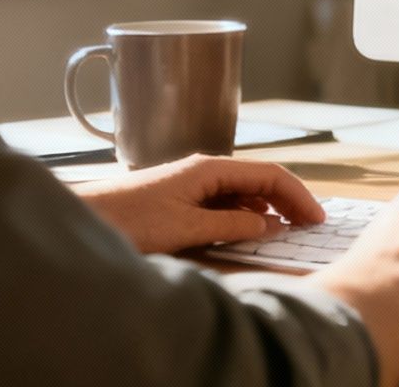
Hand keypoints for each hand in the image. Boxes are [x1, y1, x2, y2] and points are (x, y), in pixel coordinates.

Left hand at [76, 154, 322, 254]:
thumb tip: (269, 225)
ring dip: (267, 208)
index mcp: (210, 168)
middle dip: (287, 200)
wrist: (84, 218)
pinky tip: (248, 229)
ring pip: (242, 191)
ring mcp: (192, 182)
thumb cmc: (129, 219)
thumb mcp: (186, 227)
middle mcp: (204, 169)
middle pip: (259, 180)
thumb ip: (231, 225)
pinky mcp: (180, 197)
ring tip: (286, 229)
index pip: (269, 175)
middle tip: (308, 226)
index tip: (315, 219)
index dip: (297, 195)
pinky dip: (244, 213)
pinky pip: (224, 201)